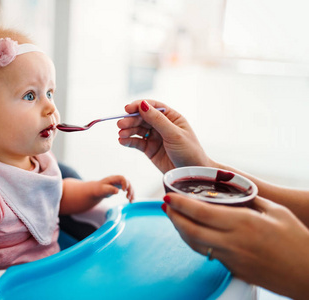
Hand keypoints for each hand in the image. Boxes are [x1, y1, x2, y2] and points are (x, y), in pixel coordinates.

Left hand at [93, 175, 134, 201]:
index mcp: (113, 178)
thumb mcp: (103, 190)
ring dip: (132, 193)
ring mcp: (120, 183)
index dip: (125, 183)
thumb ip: (110, 190)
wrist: (97, 190)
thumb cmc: (98, 189)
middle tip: (128, 197)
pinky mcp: (121, 187)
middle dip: (130, 189)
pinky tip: (131, 201)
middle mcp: (118, 180)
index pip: (122, 178)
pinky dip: (131, 195)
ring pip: (129, 186)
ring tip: (130, 201)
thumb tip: (117, 191)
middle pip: (128, 182)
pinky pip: (128, 190)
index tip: (124, 190)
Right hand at [117, 99, 212, 173]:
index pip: (153, 107)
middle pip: (142, 118)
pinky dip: (128, 141)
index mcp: (171, 117)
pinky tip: (122, 141)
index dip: (139, 106)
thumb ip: (157, 120)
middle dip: (131, 120)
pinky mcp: (150, 149)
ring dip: (128, 130)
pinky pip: (137, 143)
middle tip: (120, 124)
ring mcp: (155, 137)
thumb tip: (143, 105)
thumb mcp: (174, 134)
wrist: (191, 174)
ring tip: (121, 134)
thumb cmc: (189, 152)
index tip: (127, 109)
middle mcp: (162, 125)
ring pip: (138, 130)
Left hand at [163, 193, 308, 299]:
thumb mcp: (276, 213)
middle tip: (165, 205)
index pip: (202, 212)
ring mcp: (232, 259)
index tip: (168, 196)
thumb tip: (232, 191)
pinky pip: (207, 254)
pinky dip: (194, 242)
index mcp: (244, 223)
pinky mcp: (233, 270)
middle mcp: (233, 242)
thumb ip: (251, 201)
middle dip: (173, 217)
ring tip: (173, 217)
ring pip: (195, 244)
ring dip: (180, 230)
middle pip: (191, 230)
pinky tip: (192, 233)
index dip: (180, 204)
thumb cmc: (298, 241)